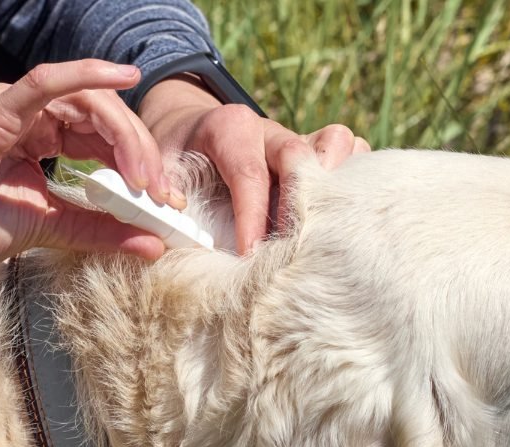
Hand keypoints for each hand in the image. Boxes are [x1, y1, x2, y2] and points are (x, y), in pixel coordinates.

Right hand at [0, 59, 179, 282]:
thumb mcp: (50, 230)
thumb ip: (100, 230)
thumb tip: (156, 243)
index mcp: (37, 138)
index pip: (101, 137)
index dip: (139, 162)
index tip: (167, 198)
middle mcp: (25, 116)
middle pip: (101, 118)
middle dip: (140, 152)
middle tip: (161, 190)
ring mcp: (8, 109)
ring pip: (86, 102)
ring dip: (125, 135)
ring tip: (144, 176)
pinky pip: (46, 82)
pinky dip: (86, 74)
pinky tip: (123, 76)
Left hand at [138, 76, 369, 253]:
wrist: (191, 131)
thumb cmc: (176, 159)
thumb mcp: (156, 173)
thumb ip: (156, 202)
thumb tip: (158, 241)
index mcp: (229, 128)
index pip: (248, 174)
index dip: (252, 218)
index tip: (250, 256)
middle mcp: (269, 129)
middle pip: (299, 155)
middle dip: (297, 205)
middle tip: (291, 249)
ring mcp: (298, 136)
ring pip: (336, 143)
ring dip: (335, 186)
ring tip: (324, 229)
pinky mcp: (318, 149)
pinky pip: (353, 152)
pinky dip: (353, 181)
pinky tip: (340, 218)